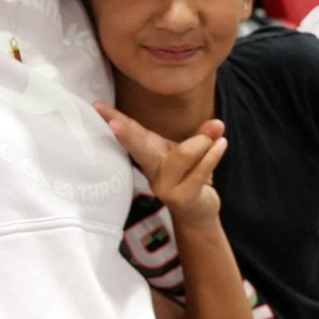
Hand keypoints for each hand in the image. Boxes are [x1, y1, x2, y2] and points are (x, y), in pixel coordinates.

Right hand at [94, 104, 226, 225]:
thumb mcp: (193, 151)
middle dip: (126, 135)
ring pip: (182, 155)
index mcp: (150, 154)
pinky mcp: (182, 198)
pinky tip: (222, 143)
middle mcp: (152, 170)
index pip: (131, 133)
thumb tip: (218, 123)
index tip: (97, 106)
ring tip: (216, 134)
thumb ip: (202, 136)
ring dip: (202, 142)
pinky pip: (199, 172)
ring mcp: (165, 186)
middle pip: (139, 148)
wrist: (197, 212)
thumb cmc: (189, 176)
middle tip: (113, 124)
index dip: (115, 119)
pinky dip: (212, 155)